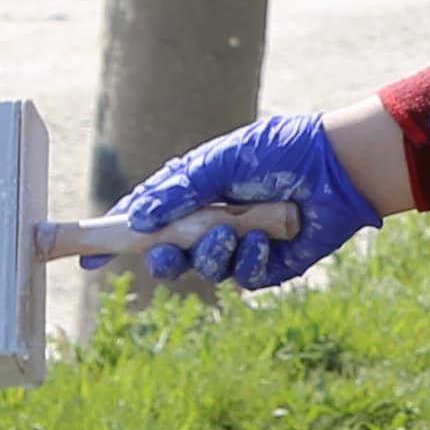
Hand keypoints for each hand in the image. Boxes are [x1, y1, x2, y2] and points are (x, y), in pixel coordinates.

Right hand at [110, 113, 381, 290]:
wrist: (339, 168)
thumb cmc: (282, 152)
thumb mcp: (221, 160)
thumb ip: (179, 189)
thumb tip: (136, 218)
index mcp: (196, 193)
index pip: (148, 220)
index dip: (118, 240)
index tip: (90, 261)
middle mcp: (213, 223)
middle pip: (169, 256)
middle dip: (161, 257)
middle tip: (163, 250)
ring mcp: (240, 248)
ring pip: (203, 270)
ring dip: (208, 254)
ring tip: (228, 233)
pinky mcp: (269, 267)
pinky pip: (243, 277)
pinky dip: (246, 260)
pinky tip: (261, 241)